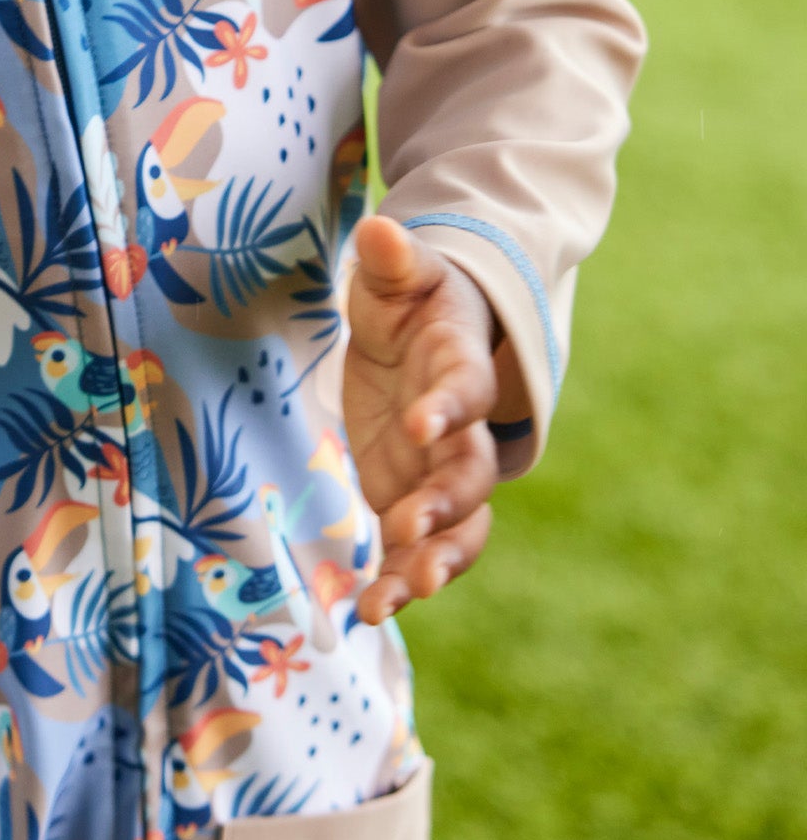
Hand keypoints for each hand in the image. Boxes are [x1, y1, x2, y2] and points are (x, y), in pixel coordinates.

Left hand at [343, 215, 497, 624]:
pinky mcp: (412, 500)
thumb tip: (380, 230)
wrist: (422, 339)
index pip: (464, 389)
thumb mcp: (399, 273)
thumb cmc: (411, 300)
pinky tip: (369, 609)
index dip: (448, 406)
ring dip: (433, 561)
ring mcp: (440, 473)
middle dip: (446, 506)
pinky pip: (417, 550)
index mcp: (460, 365)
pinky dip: (399, 580)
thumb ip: (393, 259)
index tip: (419, 424)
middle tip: (412, 531)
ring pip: (457, 528)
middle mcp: (460, 430)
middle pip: (469, 475)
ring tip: (399, 595)